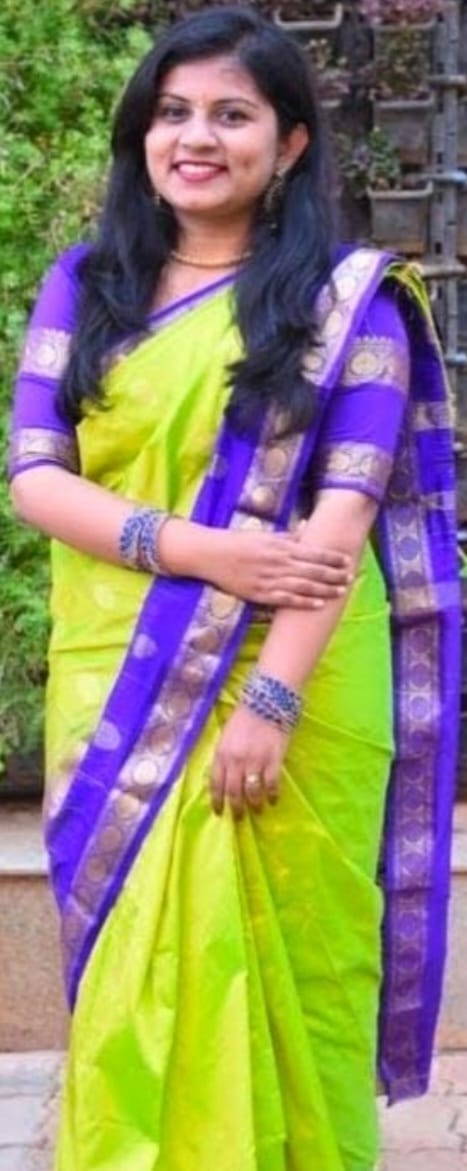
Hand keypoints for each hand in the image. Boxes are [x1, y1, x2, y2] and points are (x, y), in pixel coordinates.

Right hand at [206, 527, 351, 608]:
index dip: (332, 558)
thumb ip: (287, 536)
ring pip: (303, 586)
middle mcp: (278, 562)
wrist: (210, 554)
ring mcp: (269, 579)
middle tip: (350, 578)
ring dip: (324, 590)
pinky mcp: (259, 594)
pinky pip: (285, 600)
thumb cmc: (237, 542)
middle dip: (334, 575)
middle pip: (313, 570)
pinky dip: (303, 602)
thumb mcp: (264, 535)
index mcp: (280, 546)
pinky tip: (318, 605)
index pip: (313, 552)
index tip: (347, 561)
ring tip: (340, 592)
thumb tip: (306, 530)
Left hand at [210, 705, 288, 817]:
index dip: (217, 801)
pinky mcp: (273, 759)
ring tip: (257, 810)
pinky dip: (272, 795)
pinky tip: (273, 800)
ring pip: (252, 792)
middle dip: (236, 809)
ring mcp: (255, 761)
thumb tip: (223, 777)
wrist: (267, 701)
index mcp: (221, 753)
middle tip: (239, 818)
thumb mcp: (227, 736)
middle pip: (233, 792)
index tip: (220, 812)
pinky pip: (271, 784)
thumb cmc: (245, 717)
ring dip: (254, 805)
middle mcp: (236, 761)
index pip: (216, 784)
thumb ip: (224, 756)